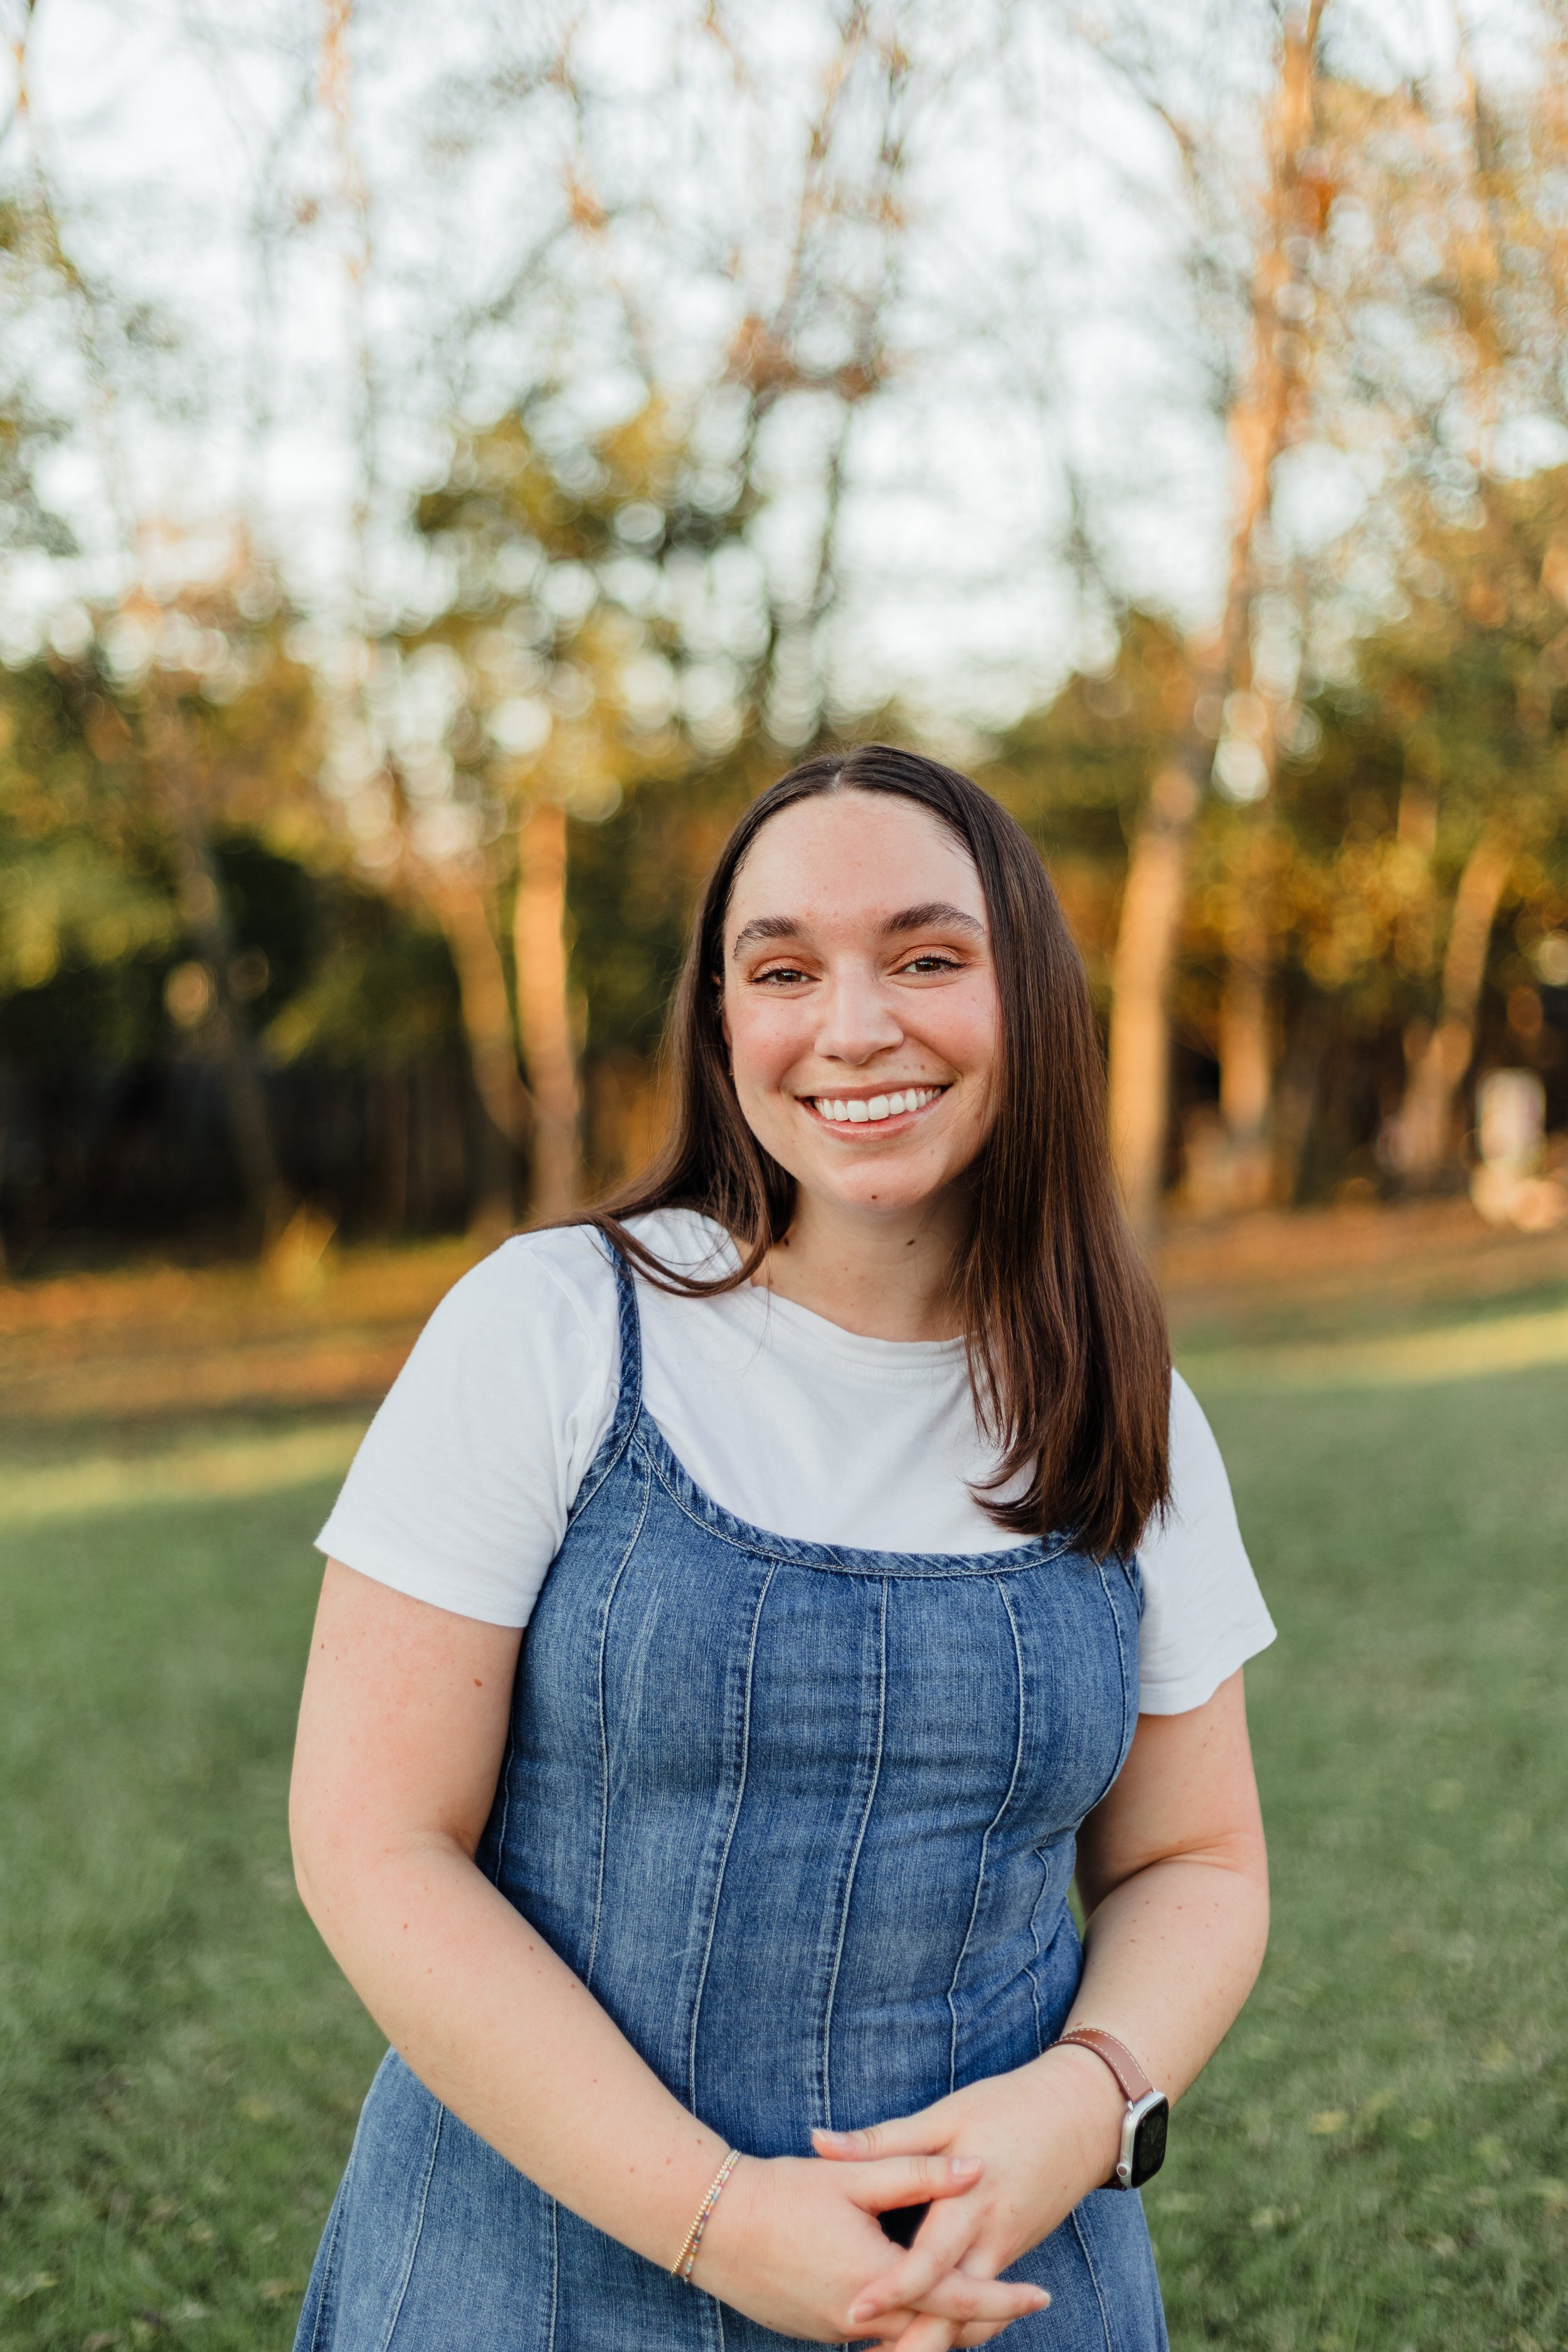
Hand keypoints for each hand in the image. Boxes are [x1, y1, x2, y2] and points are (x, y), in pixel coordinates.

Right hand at [691, 2145, 1051, 2344]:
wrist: (711, 2226)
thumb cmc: (783, 2193)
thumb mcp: (854, 2178)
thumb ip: (918, 2173)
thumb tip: (975, 2167)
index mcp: (879, 2280)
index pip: (959, 2299)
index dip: (1004, 2297)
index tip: (1042, 2295)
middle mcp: (861, 2320)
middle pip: (938, 2331)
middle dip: (979, 2320)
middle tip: (1015, 2300)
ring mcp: (835, 2332)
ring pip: (906, 2338)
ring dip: (939, 2322)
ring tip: (970, 2297)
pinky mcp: (815, 2331)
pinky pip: (874, 2337)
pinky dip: (903, 2322)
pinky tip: (909, 2296)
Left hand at [811, 2046, 1125, 2351]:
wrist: (1080, 2117)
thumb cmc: (1008, 2108)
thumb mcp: (946, 2116)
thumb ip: (883, 2140)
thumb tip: (818, 2142)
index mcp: (969, 2203)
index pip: (929, 2262)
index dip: (893, 2290)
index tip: (854, 2311)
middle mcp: (990, 2241)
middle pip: (957, 2315)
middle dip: (917, 2347)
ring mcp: (1005, 2254)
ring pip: (972, 2321)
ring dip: (935, 2342)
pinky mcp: (1010, 2256)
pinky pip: (983, 2307)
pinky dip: (955, 2327)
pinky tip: (922, 2331)